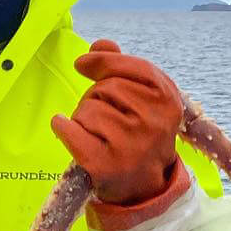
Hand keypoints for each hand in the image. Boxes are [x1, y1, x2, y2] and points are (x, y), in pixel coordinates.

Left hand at [51, 39, 189, 221]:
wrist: (142, 186)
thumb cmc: (139, 135)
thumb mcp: (144, 100)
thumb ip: (123, 68)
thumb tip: (100, 45)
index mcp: (167, 102)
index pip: (132, 67)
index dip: (104, 61)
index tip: (83, 64)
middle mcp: (152, 123)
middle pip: (106, 87)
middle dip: (96, 97)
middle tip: (104, 117)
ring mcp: (129, 145)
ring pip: (87, 109)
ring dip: (83, 116)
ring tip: (96, 132)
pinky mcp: (104, 165)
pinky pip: (71, 130)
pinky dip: (62, 127)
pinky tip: (64, 128)